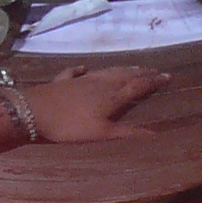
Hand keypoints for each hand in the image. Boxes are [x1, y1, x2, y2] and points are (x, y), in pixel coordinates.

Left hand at [21, 65, 164, 142]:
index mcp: (111, 96)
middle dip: (140, 72)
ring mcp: (80, 80)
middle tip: (154, 70)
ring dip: (120, 69)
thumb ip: (127, 133)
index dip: (153, 81)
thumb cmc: (70, 126)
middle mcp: (99, 83)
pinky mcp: (63, 81)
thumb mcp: (101, 134)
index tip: (168, 76)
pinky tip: (84, 68)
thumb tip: (155, 134)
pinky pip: (75, 73)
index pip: (137, 86)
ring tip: (131, 67)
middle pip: (124, 75)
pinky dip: (83, 70)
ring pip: (105, 71)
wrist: (33, 113)